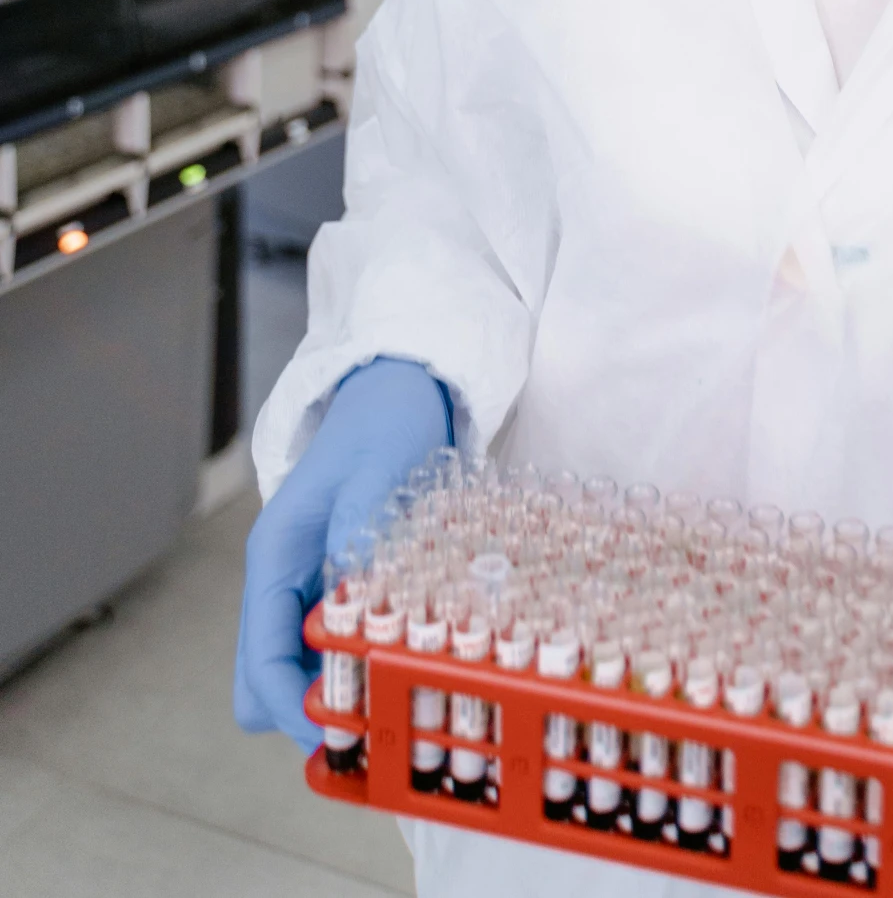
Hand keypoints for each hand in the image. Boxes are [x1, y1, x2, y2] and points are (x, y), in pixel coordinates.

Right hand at [234, 356, 450, 750]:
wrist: (395, 386)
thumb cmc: (384, 421)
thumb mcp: (376, 471)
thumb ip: (358, 532)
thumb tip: (346, 602)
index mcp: (273, 556)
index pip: (262, 660)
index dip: (292, 710)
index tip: (338, 740)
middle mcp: (278, 578)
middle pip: (262, 680)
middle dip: (303, 713)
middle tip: (367, 727)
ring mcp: (301, 584)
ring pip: (290, 671)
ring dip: (327, 696)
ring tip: (388, 701)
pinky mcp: (330, 584)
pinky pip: (323, 648)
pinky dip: (348, 669)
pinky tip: (393, 666)